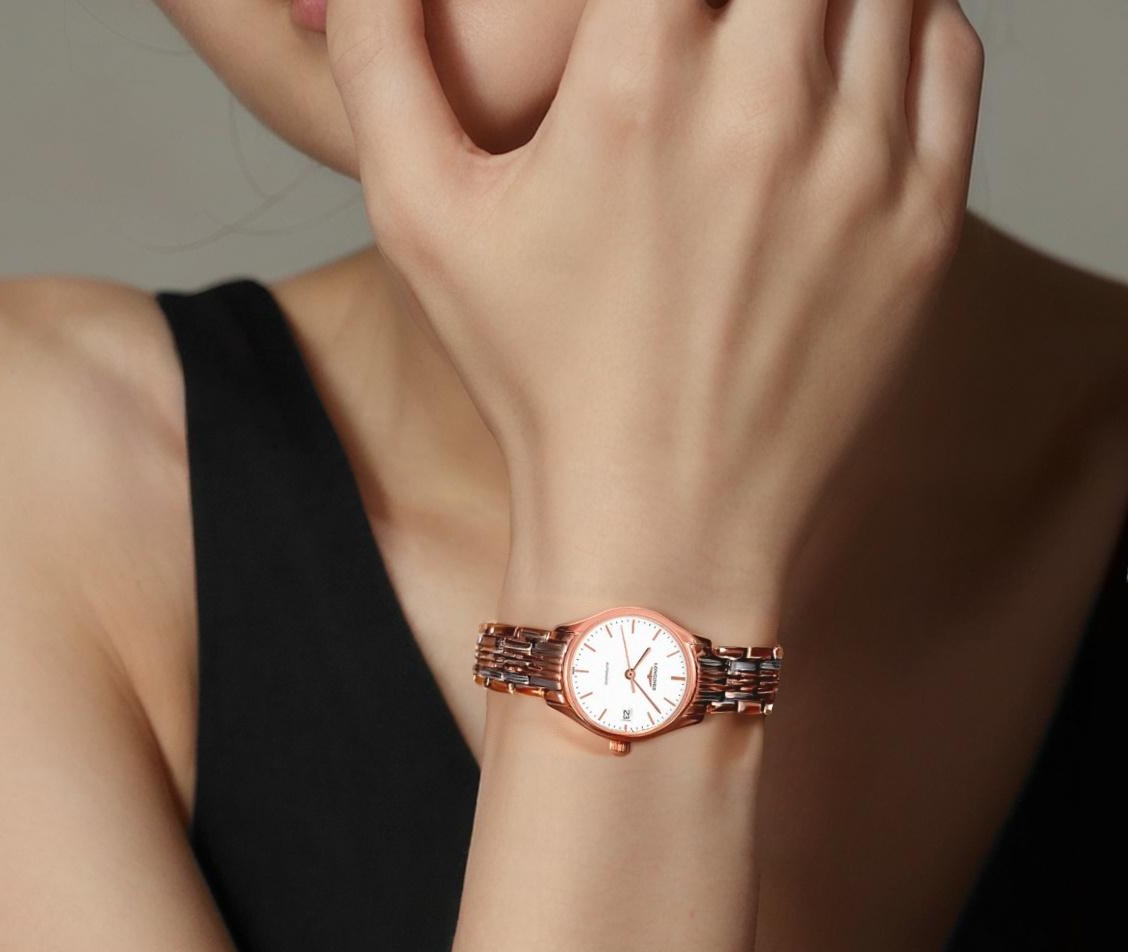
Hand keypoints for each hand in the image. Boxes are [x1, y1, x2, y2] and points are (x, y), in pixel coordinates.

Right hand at [325, 0, 983, 582]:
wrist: (662, 524)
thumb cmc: (540, 383)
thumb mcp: (421, 223)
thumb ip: (382, 64)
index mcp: (635, 85)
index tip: (649, 7)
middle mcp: (763, 105)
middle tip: (707, 22)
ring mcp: (860, 165)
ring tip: (770, 30)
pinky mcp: (923, 224)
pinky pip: (947, 51)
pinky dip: (908, 20)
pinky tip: (848, 59)